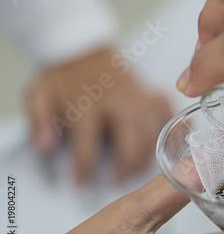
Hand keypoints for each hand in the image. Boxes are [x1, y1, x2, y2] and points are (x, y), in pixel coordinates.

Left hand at [28, 48, 173, 183]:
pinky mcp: (149, 91)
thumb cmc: (63, 77)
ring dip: (149, 152)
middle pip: (130, 137)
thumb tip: (45, 147)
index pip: (87, 142)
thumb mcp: (39, 96)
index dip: (84, 167)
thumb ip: (39, 122)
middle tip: (119, 180)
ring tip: (140, 169)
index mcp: (87, 104)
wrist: (82, 48)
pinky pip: (167, 110)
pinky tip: (174, 139)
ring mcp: (137, 95)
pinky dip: (174, 125)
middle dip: (127, 163)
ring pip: (152, 128)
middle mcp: (117, 101)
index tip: (81, 185)